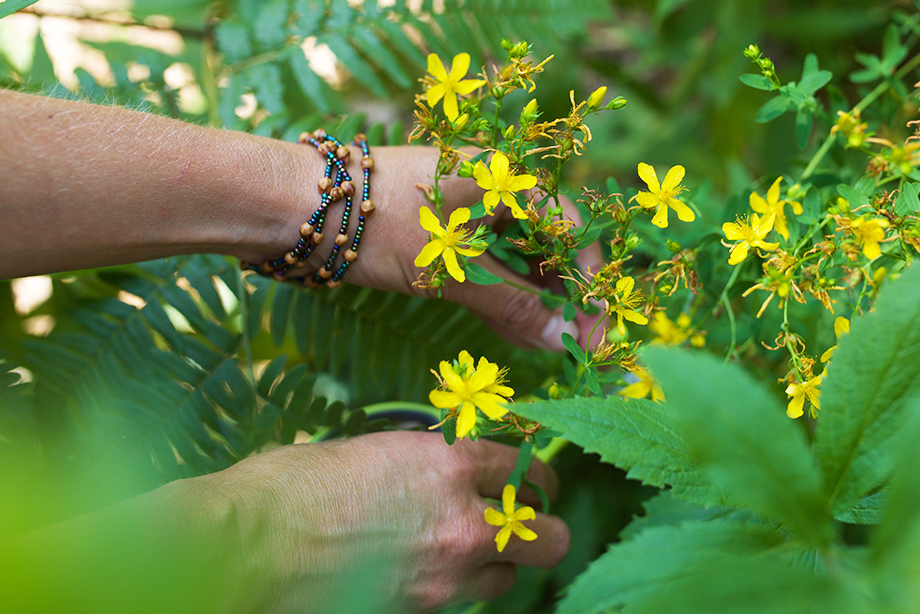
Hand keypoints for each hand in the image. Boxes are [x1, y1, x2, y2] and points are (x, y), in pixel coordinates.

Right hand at [189, 432, 568, 612]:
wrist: (245, 547)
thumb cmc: (291, 486)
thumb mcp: (369, 449)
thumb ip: (421, 460)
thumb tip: (439, 465)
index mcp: (448, 462)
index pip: (524, 467)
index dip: (534, 472)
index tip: (532, 477)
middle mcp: (462, 519)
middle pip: (546, 535)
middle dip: (542, 527)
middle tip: (523, 519)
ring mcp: (444, 574)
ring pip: (509, 578)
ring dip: (498, 563)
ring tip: (471, 551)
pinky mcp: (421, 611)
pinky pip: (464, 601)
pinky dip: (458, 589)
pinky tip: (432, 573)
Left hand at [345, 145, 605, 351]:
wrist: (301, 208)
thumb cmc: (381, 225)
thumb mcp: (452, 270)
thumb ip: (513, 304)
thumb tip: (567, 339)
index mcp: (507, 179)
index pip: (570, 228)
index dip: (588, 278)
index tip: (596, 323)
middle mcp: (495, 191)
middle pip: (547, 246)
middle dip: (562, 298)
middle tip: (575, 346)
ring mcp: (470, 213)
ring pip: (517, 262)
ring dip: (533, 304)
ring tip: (548, 348)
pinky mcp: (447, 236)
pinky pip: (489, 267)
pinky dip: (501, 298)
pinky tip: (515, 333)